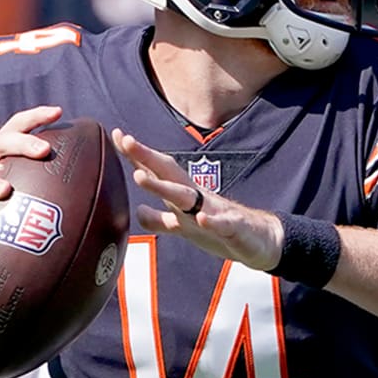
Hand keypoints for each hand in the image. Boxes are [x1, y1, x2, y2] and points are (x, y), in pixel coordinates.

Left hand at [111, 129, 283, 270]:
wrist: (260, 241)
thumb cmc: (219, 230)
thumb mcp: (183, 227)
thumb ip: (160, 220)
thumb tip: (138, 210)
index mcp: (186, 195)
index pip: (158, 171)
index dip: (138, 156)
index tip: (117, 136)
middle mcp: (198, 198)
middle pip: (169, 175)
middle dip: (147, 158)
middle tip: (126, 141)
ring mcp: (215, 211)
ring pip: (187, 198)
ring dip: (164, 187)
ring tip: (141, 177)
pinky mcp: (233, 229)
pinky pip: (222, 225)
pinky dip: (211, 221)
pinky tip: (200, 218)